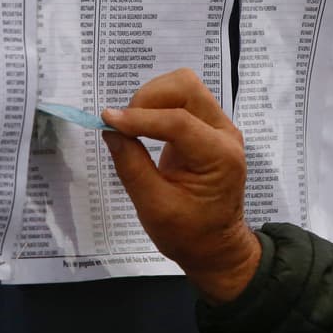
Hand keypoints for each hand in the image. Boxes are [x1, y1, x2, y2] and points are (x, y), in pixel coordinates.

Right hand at [101, 69, 259, 303]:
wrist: (217, 245)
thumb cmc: (189, 233)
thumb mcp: (153, 206)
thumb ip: (131, 166)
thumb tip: (110, 130)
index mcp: (220, 157)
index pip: (179, 121)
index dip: (139, 118)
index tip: (107, 121)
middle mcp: (225, 134)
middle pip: (186, 87)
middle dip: (149, 98)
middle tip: (124, 124)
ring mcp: (220, 127)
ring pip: (185, 87)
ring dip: (153, 98)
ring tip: (133, 126)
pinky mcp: (209, 127)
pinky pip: (183, 100)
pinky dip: (158, 105)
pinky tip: (143, 126)